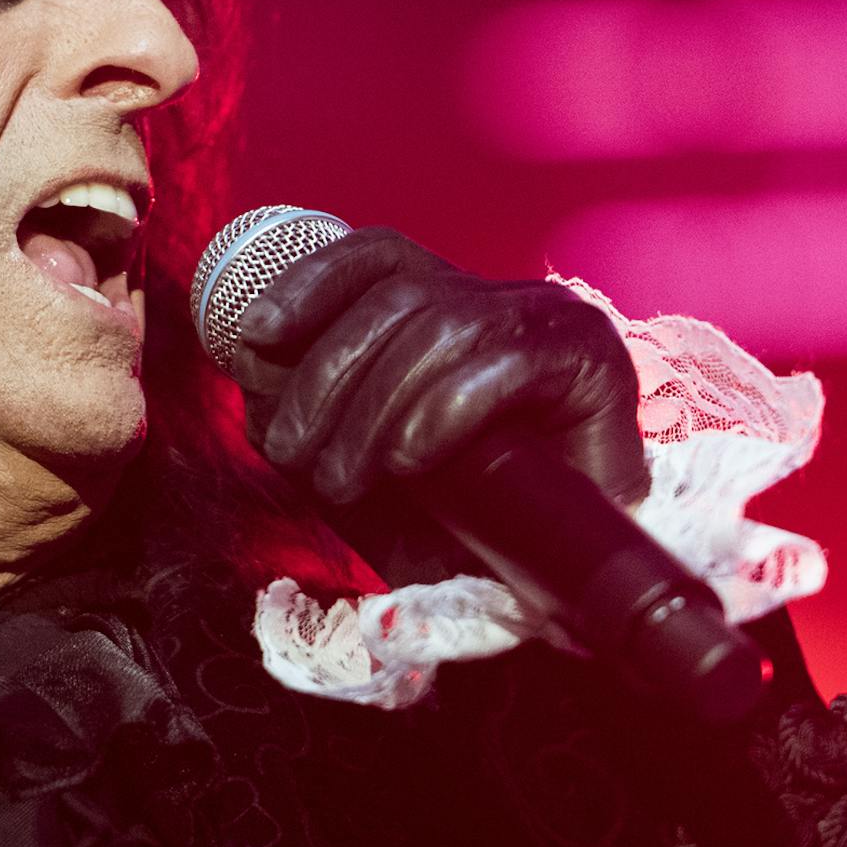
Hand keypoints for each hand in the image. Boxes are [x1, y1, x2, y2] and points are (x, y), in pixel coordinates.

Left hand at [228, 226, 649, 509]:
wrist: (556, 590)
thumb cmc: (459, 528)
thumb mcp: (365, 467)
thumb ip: (316, 417)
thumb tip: (253, 376)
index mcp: (454, 305)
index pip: (378, 256)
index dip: (309, 282)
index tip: (252, 336)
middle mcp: (507, 299)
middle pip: (397, 297)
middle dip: (325, 374)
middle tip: (291, 452)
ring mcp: (556, 322)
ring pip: (440, 328)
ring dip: (371, 407)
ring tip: (341, 480)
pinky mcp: (594, 360)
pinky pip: (502, 364)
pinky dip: (440, 412)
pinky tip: (412, 463)